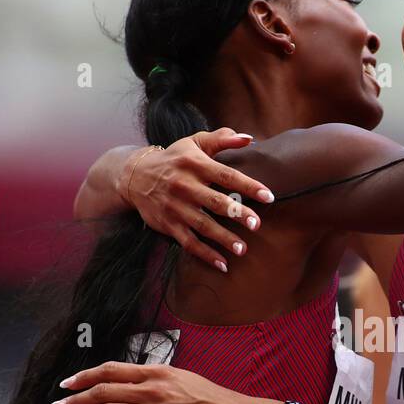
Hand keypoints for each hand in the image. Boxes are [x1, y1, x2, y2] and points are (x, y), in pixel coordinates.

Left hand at [50, 362, 269, 403]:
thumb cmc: (213, 401)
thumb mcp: (183, 379)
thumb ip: (156, 381)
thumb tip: (133, 387)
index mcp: (157, 372)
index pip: (111, 370)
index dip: (84, 376)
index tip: (67, 384)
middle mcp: (152, 389)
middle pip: (102, 391)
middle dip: (74, 400)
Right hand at [118, 128, 273, 271]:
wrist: (135, 176)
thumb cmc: (174, 159)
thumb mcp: (194, 143)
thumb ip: (222, 139)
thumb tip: (249, 138)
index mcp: (195, 164)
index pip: (226, 175)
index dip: (248, 186)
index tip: (268, 196)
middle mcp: (184, 186)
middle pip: (215, 202)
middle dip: (237, 213)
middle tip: (257, 224)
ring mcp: (175, 207)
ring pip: (202, 225)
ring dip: (223, 238)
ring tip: (242, 249)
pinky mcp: (168, 224)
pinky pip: (188, 242)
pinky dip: (205, 254)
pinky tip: (222, 264)